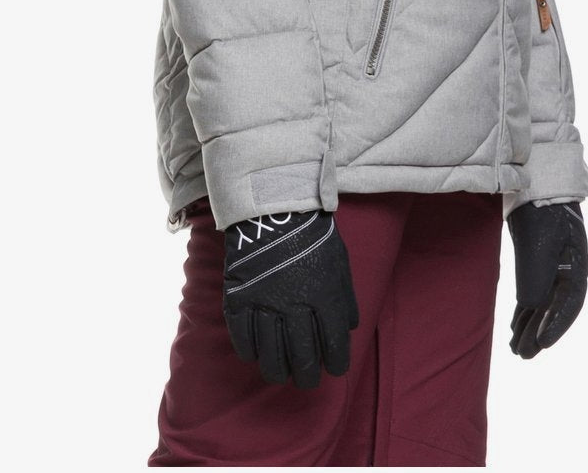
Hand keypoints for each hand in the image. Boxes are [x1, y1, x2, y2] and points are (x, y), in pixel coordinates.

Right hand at [222, 208, 359, 389]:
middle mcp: (296, 306)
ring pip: (271, 355)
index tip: (334, 369)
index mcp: (325, 296)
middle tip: (306, 380)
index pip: (334, 346)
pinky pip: (243, 337)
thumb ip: (344, 297)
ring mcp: (266, 304)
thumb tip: (347, 327)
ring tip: (281, 375)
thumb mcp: (339, 260)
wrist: (273, 206)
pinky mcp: (240, 298)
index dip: (336, 363)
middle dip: (307, 375)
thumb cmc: (311, 233)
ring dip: (278, 371)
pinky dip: (250, 351)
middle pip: (302, 357)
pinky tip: (255, 355)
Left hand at [506, 200, 587, 356]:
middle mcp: (568, 271)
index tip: (542, 344)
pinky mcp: (539, 262)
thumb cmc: (543, 212)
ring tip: (515, 348)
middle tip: (523, 354)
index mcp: (576, 266)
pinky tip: (514, 326)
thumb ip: (537, 277)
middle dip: (538, 332)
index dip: (556, 325)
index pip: (570, 304)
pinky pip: (533, 293)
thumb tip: (532, 307)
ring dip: (529, 325)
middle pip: (554, 309)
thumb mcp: (541, 244)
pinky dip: (524, 310)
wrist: (537, 184)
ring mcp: (554, 267)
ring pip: (542, 304)